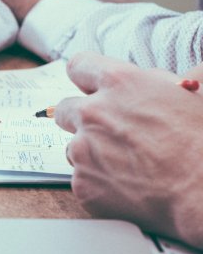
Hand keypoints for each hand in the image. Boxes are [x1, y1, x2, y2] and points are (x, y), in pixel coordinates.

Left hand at [54, 52, 202, 248]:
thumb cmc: (201, 143)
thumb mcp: (185, 95)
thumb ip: (150, 82)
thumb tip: (144, 81)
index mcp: (119, 83)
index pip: (80, 66)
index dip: (86, 78)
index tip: (89, 87)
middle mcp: (93, 113)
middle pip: (65, 108)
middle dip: (82, 118)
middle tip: (107, 132)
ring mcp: (83, 150)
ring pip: (73, 147)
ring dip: (92, 153)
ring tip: (127, 165)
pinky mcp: (82, 183)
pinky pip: (81, 178)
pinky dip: (99, 183)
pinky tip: (127, 186)